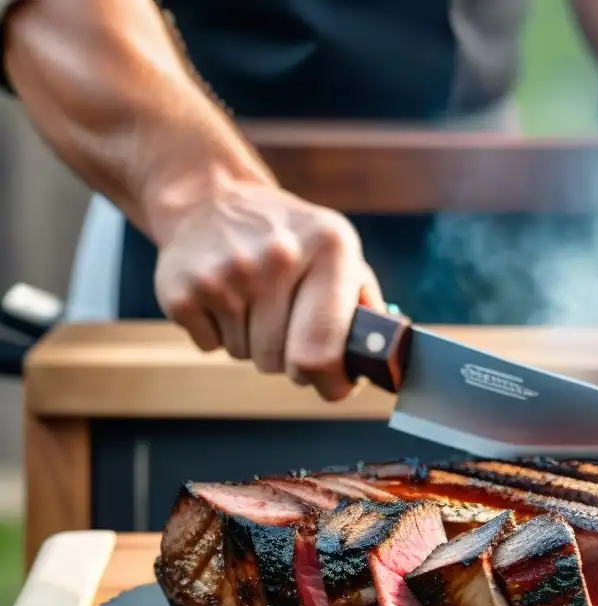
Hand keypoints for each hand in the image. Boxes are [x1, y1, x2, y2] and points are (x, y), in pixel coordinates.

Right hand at [154, 174, 385, 401]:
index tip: (334, 385)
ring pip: (247, 357)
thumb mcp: (339, 251)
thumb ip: (365, 304)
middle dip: (290, 360)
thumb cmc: (291, 237)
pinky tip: (224, 297)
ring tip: (254, 302)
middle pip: (282, 362)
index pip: (325, 348)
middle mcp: (277, 257)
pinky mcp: (182, 288)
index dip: (331, 382)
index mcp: (329, 249)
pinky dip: (217, 335)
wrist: (211, 198)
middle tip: (288, 330)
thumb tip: (384, 360)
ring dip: (253, 344)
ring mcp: (226, 272)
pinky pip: (210, 347)